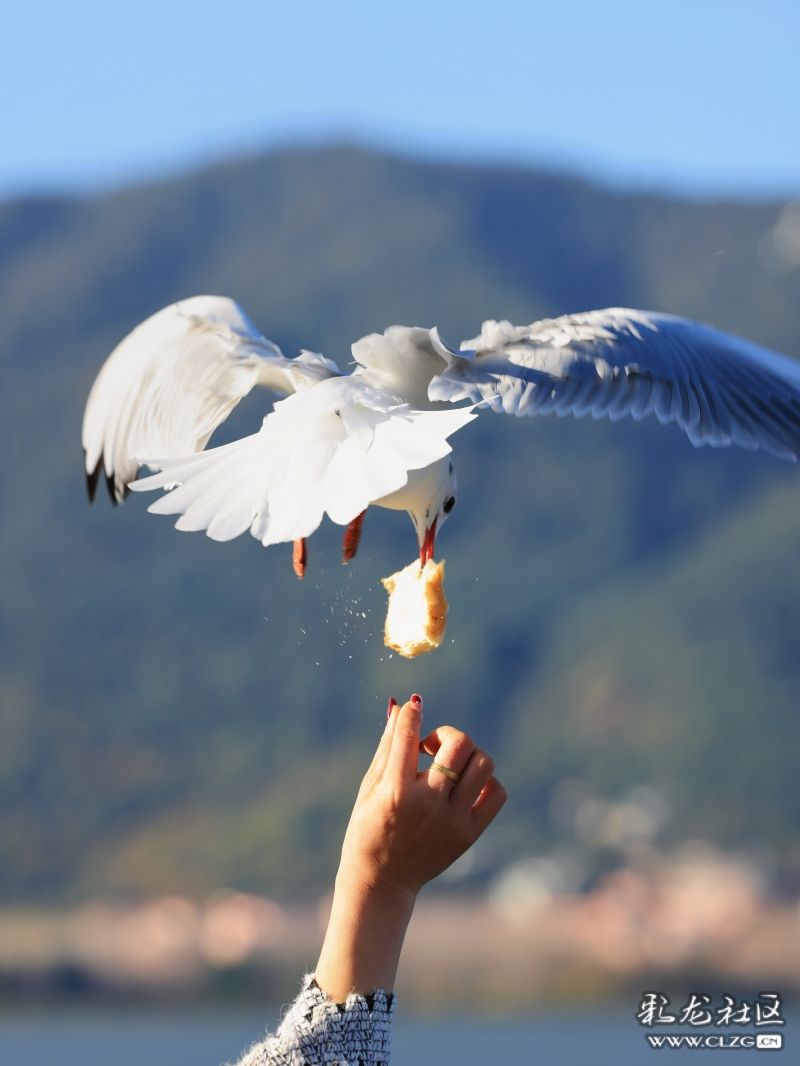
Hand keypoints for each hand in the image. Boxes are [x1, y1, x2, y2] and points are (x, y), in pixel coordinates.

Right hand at [338, 693, 506, 899]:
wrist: (382, 881)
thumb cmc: (369, 827)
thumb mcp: (370, 786)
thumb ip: (388, 744)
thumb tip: (402, 705)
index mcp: (396, 792)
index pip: (409, 737)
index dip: (413, 715)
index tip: (415, 707)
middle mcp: (428, 805)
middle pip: (459, 744)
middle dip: (445, 734)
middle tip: (429, 748)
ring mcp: (453, 821)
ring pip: (483, 764)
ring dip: (468, 754)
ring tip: (449, 766)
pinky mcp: (469, 834)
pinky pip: (497, 793)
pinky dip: (486, 780)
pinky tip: (465, 784)